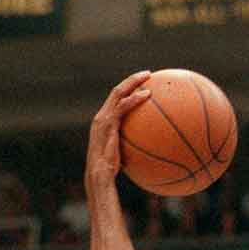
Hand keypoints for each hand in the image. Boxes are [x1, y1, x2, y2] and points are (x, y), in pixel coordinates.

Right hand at [85, 71, 150, 186]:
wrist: (99, 174)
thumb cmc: (110, 170)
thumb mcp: (121, 155)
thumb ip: (130, 145)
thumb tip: (148, 148)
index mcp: (103, 121)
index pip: (115, 100)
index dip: (128, 90)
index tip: (142, 85)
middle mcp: (101, 116)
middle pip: (117, 91)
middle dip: (132, 80)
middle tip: (148, 74)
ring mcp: (103, 118)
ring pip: (118, 92)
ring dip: (133, 82)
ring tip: (148, 77)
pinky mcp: (107, 123)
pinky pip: (122, 106)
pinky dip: (135, 98)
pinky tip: (147, 95)